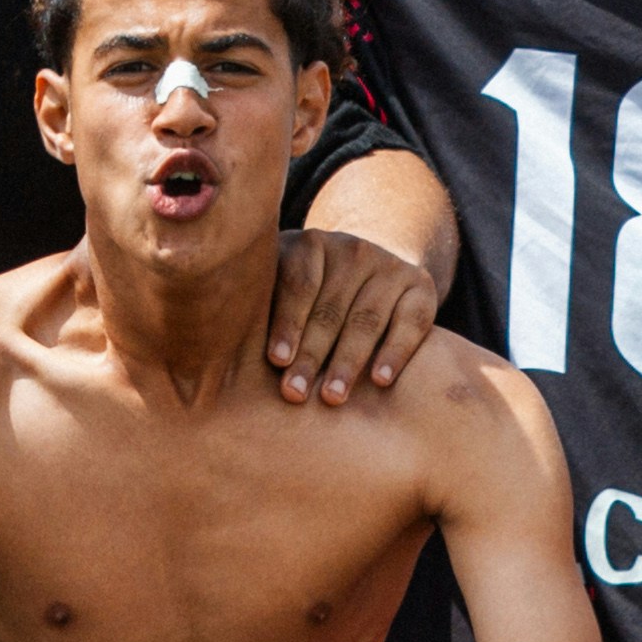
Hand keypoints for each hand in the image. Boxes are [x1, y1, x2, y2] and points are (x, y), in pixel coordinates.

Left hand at [264, 225, 438, 405]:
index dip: (288, 323)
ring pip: (367, 319)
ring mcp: (389, 265)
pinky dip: (396, 352)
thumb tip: (220, 352)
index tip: (277, 361)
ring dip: (348, 361)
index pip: (298, 283)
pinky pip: (410, 322)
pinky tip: (380, 380)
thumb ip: (260, 305)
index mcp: (310, 244)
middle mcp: (352, 249)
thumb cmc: (310, 295)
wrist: (373, 272)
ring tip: (332, 397)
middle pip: (330, 308)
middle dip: (311, 355)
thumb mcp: (282, 284)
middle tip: (295, 393)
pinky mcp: (421, 286)